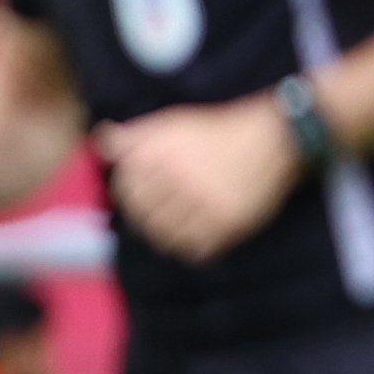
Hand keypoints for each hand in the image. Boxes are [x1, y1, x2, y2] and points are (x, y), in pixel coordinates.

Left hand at [93, 96, 303, 260]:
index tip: (138, 194)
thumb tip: (102, 141)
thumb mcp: (173, 123)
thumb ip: (135, 135)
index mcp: (162, 154)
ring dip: (165, 235)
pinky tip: (193, 236)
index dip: (128, 194)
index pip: (126, 189)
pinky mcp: (228, 223)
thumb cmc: (218, 131)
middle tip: (156, 213)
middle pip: (144, 215)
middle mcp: (180, 179)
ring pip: (167, 236)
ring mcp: (204, 204)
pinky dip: (190, 247)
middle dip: (145, 217)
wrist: (270, 141)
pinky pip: (197, 249)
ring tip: (172, 226)